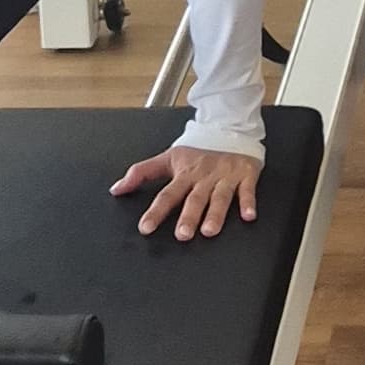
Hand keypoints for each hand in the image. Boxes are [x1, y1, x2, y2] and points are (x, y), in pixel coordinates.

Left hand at [112, 139, 260, 239]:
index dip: (156, 211)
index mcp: (184, 174)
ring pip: (219, 197)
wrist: (229, 129)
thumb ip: (141, 173)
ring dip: (215, 214)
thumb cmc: (198, 150)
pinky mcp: (245, 175)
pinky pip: (247, 190)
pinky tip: (248, 216)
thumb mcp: (168, 158)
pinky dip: (248, 202)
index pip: (167, 194)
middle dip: (188, 217)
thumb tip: (116, 189)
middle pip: (194, 199)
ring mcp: (225, 176)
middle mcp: (203, 177)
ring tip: (209, 231)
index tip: (145, 227)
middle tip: (182, 235)